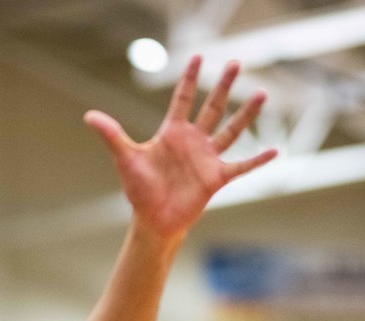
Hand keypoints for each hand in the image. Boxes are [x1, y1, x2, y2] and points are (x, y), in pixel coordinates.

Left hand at [84, 56, 276, 238]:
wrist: (153, 219)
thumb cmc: (139, 190)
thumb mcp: (125, 158)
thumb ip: (112, 135)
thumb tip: (89, 116)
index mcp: (172, 133)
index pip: (183, 99)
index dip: (190, 78)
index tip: (199, 56)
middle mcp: (193, 141)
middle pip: (212, 107)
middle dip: (224, 85)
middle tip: (236, 62)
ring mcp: (207, 158)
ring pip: (231, 130)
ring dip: (246, 114)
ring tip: (262, 93)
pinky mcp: (216, 177)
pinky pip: (241, 166)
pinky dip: (257, 160)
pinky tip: (275, 151)